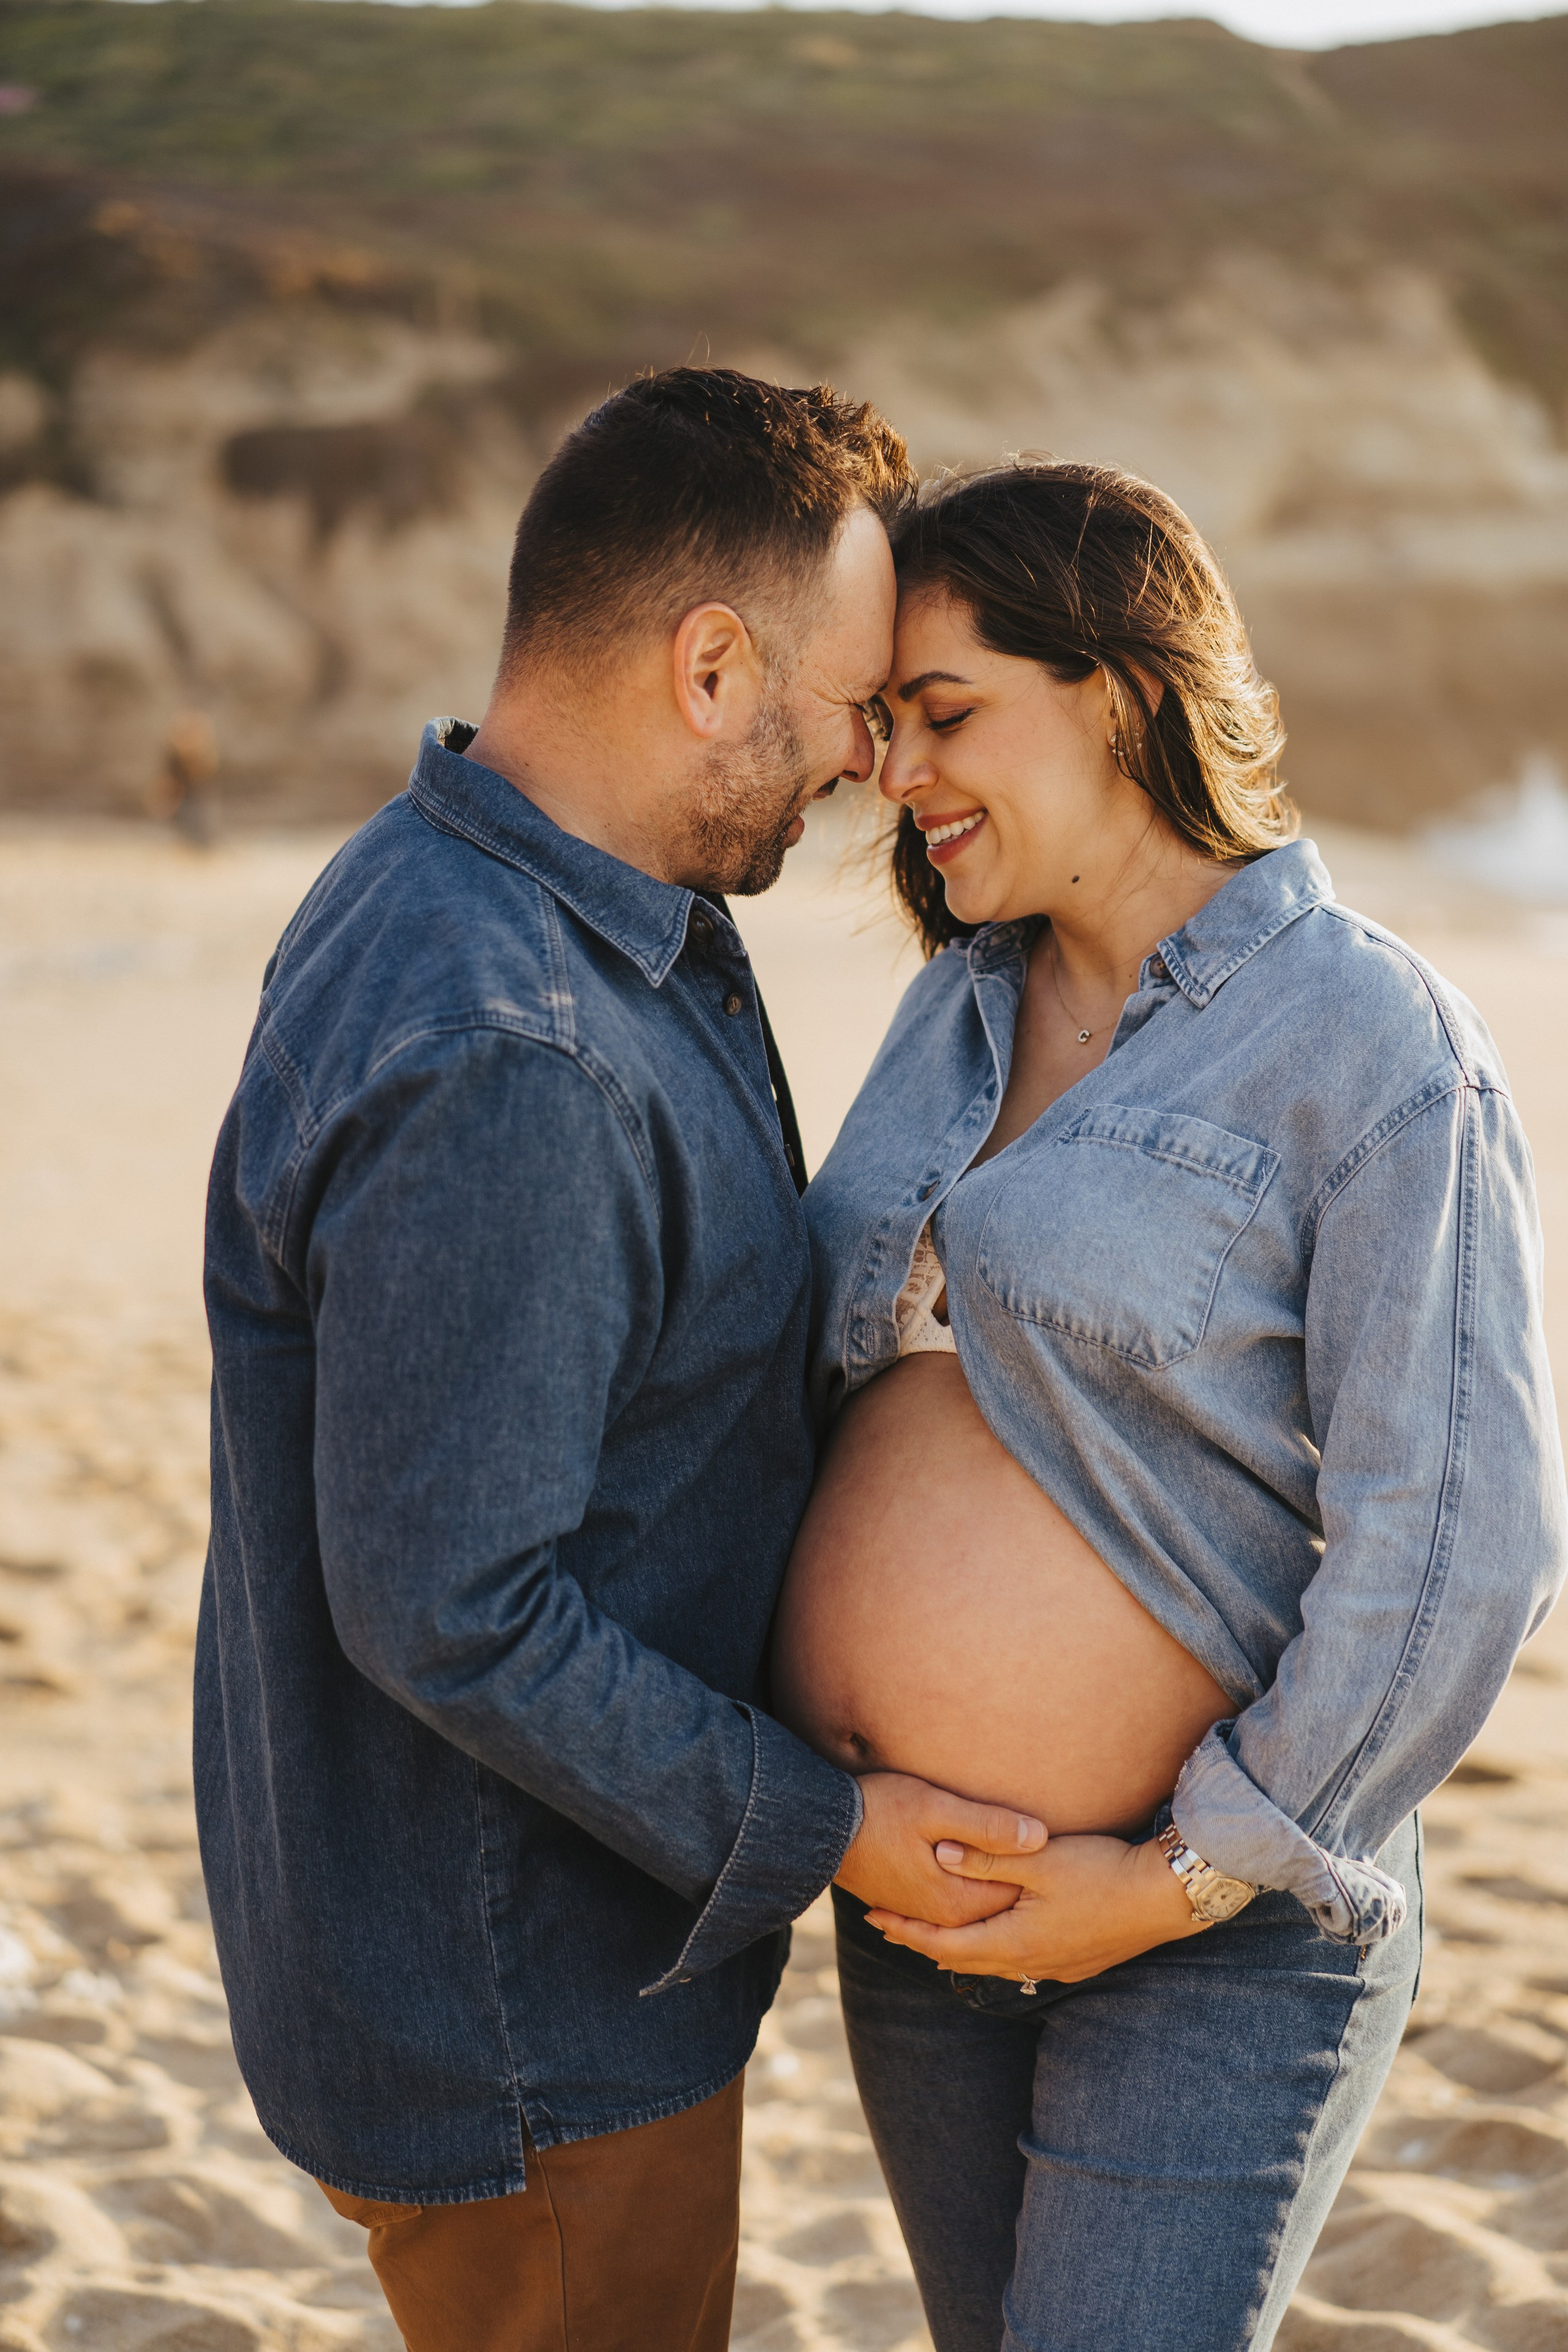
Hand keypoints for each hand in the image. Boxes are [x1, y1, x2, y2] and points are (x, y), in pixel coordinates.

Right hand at [836, 1772, 1046, 1929]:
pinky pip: (957, 1902)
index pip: (1018, 1894)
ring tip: (1029, 1862)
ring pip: (979, 1903)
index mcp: (956, 1902)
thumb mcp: (935, 1808)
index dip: (1040, 1869)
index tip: (1059, 1843)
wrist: (822, 1827)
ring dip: (999, 1883)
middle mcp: (944, 1917)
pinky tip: (989, 1873)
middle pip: (1001, 1903)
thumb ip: (987, 1825)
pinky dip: (976, 1889)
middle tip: (1054, 1849)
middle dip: (1026, 1881)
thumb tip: (1040, 1837)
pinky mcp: (913, 1901)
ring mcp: (927, 1912)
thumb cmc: (879, 1810)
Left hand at [866, 1829, 1203, 1982]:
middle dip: (923, 1940)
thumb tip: (937, 1855)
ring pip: (990, 1962)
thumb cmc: (1101, 1872)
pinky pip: (1017, 1960)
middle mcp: (1029, 1963)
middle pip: (961, 1957)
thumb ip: (986, 1858)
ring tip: (931, 1933)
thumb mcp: (1038, 1860)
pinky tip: (991, 1936)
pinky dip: (990, 1947)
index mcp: (1013, 1941)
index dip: (906, 1929)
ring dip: (957, 1946)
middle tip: (888, 1926)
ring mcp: (1054, 1966)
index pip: (944, 1942)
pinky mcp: (1075, 1961)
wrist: (1163, 1899)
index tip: (874, 1916)